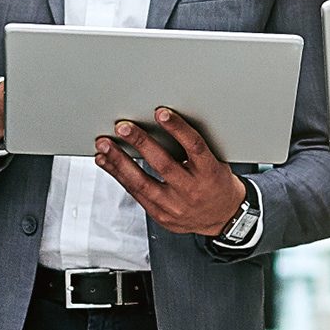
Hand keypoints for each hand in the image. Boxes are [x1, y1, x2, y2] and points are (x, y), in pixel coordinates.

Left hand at [93, 108, 246, 235]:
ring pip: (142, 182)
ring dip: (120, 162)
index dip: (177, 128)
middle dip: (140, 143)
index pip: (194, 146)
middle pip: (163, 164)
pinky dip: (119, 176)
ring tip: (105, 146)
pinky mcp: (161, 215)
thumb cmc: (216, 183)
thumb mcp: (215, 161)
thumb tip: (165, 122)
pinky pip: (136, 194)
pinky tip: (108, 163)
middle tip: (123, 127)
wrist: (224, 216)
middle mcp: (192, 189)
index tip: (161, 113)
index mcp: (209, 172)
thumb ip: (193, 147)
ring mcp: (175, 205)